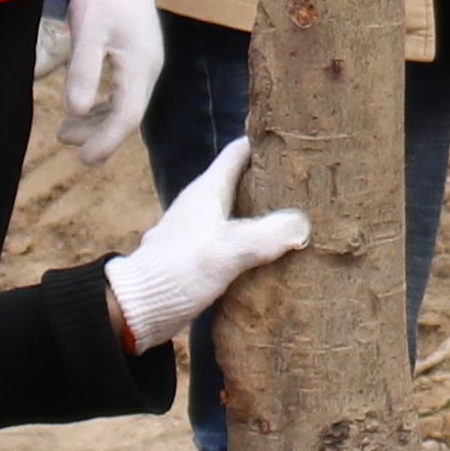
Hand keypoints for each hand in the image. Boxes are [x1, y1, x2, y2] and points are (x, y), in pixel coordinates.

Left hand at [60, 0, 162, 161]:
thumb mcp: (88, 31)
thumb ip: (83, 72)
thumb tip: (75, 112)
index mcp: (140, 67)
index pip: (127, 118)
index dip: (105, 142)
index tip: (82, 159)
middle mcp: (148, 68)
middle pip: (128, 115)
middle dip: (97, 134)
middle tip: (64, 140)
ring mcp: (144, 60)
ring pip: (125, 103)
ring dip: (97, 120)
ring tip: (66, 130)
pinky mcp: (135, 52)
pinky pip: (123, 89)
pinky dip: (103, 104)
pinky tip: (84, 106)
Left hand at [102, 135, 312, 351]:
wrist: (139, 308)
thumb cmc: (179, 271)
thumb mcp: (228, 251)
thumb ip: (267, 235)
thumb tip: (303, 224)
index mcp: (207, 189)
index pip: (240, 151)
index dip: (267, 142)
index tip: (298, 142)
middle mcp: (202, 203)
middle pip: (243, 179)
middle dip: (273, 179)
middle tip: (310, 184)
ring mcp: (199, 228)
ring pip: (238, 209)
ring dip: (265, 211)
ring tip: (301, 217)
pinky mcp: (199, 253)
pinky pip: (233, 236)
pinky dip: (253, 238)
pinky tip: (273, 252)